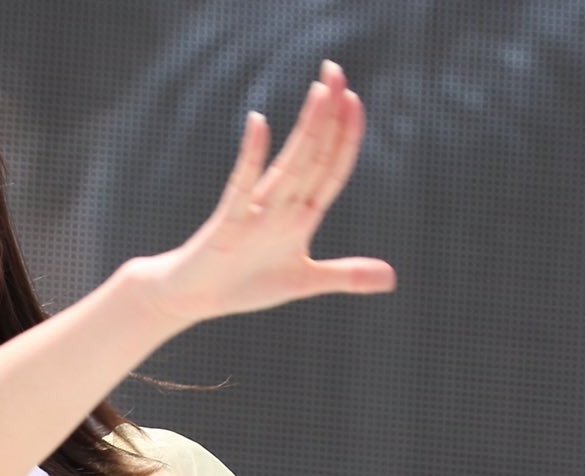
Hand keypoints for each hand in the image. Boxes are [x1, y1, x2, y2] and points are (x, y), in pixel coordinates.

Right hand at [135, 59, 396, 326]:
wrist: (193, 297)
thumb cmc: (244, 285)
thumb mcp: (303, 282)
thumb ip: (344, 275)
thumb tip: (391, 279)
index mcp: (301, 216)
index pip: (331, 170)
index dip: (347, 137)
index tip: (355, 100)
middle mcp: (281, 207)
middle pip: (313, 156)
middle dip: (329, 116)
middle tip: (336, 69)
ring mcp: (256, 213)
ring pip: (290, 165)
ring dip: (307, 128)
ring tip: (320, 90)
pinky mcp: (228, 223)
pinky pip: (241, 185)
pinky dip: (250, 156)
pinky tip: (258, 124)